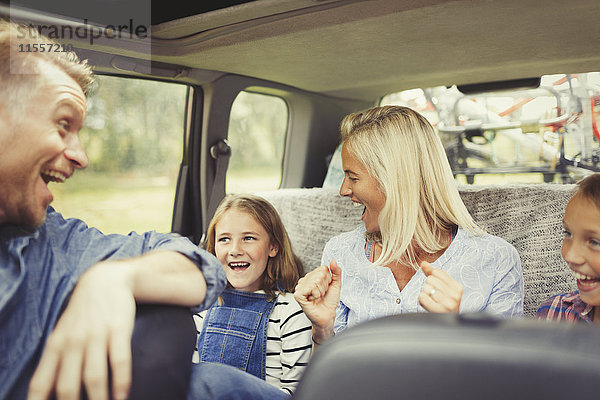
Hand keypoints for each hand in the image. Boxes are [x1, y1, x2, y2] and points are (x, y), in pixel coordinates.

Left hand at [28, 261, 135, 399]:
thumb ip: (55, 363)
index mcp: (54, 346)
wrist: (106, 280)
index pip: (40, 385)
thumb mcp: (62, 334)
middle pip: (67, 386)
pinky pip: (120, 360)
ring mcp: (96, 336)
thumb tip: (46, 394)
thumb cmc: (83, 314)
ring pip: (94, 377)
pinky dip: (121, 382)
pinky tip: (122, 396)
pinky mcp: (118, 330)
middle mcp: (72, 343)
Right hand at [294, 260, 341, 341]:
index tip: (327, 288)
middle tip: (322, 294)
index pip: (323, 268)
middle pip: (320, 274)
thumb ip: (336, 272)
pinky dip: (315, 294)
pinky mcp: (298, 294)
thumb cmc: (330, 301)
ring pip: (315, 281)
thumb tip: (333, 261)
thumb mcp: (336, 284)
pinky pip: (310, 288)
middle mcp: (305, 280)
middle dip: (325, 286)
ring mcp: (300, 287)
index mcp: (313, 276)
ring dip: (320, 291)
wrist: (327, 315)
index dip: (329, 280)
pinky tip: (313, 299)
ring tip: (318, 297)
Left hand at [418, 261, 461, 312]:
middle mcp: (455, 295)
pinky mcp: (438, 310)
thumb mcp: (442, 288)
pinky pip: (422, 297)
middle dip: (428, 287)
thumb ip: (432, 274)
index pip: (437, 272)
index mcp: (458, 287)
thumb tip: (423, 263)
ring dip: (425, 294)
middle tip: (435, 297)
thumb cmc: (442, 304)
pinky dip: (422, 300)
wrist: (446, 325)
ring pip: (426, 287)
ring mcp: (448, 303)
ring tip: (432, 301)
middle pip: (430, 279)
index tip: (438, 289)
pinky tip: (428, 305)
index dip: (433, 279)